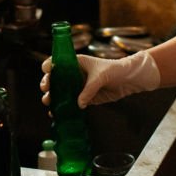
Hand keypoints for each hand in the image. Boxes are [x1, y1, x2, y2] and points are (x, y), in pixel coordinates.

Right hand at [40, 51, 160, 107]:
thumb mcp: (100, 76)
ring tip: (48, 102)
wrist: (129, 79)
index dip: (50, 66)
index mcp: (76, 62)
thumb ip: (89, 89)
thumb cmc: (115, 69)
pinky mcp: (85, 97)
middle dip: (48, 84)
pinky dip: (64, 108)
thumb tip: (79, 104)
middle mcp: (75, 73)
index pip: (58, 61)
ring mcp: (79, 86)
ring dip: (53, 97)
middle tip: (46, 90)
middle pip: (55, 78)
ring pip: (61, 92)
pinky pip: (71, 103)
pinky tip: (57, 114)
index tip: (46, 72)